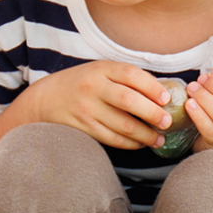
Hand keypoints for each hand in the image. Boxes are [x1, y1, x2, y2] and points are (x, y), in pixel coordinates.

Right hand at [22, 60, 174, 149]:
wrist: (46, 98)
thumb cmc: (81, 83)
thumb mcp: (100, 71)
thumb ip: (124, 79)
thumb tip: (160, 94)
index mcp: (100, 69)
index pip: (131, 75)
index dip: (152, 87)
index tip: (166, 99)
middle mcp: (93, 88)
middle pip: (129, 101)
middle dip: (153, 113)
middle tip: (167, 122)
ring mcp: (87, 109)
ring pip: (123, 125)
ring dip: (145, 134)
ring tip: (158, 138)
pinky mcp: (83, 127)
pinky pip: (112, 138)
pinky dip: (129, 143)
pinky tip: (139, 143)